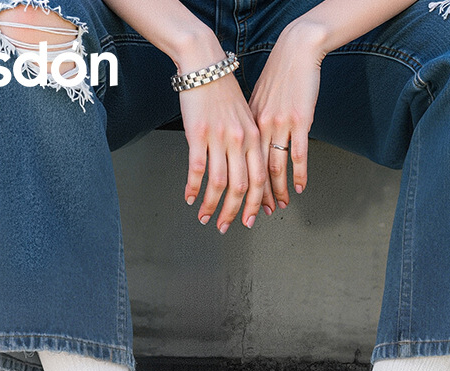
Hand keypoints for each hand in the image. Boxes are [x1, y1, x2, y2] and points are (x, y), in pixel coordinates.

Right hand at [180, 72, 265, 232]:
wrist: (204, 64)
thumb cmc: (223, 91)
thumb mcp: (245, 117)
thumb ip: (248, 143)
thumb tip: (248, 169)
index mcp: (253, 137)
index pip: (260, 179)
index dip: (256, 203)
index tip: (251, 219)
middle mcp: (239, 140)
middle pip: (241, 187)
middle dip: (234, 212)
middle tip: (226, 227)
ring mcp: (219, 138)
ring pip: (219, 183)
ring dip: (212, 206)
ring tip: (204, 217)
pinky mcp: (198, 134)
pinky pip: (197, 169)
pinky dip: (193, 187)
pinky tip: (189, 197)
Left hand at [249, 22, 324, 210]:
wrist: (295, 51)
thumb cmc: (278, 76)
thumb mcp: (257, 102)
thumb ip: (253, 126)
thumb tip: (250, 147)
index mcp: (248, 125)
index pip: (240, 166)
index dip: (238, 190)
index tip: (238, 207)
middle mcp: (260, 128)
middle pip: (254, 172)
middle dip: (252, 200)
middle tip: (251, 219)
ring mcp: (279, 125)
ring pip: (275, 167)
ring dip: (277, 192)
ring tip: (279, 206)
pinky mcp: (298, 120)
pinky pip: (297, 154)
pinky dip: (298, 174)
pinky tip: (298, 187)